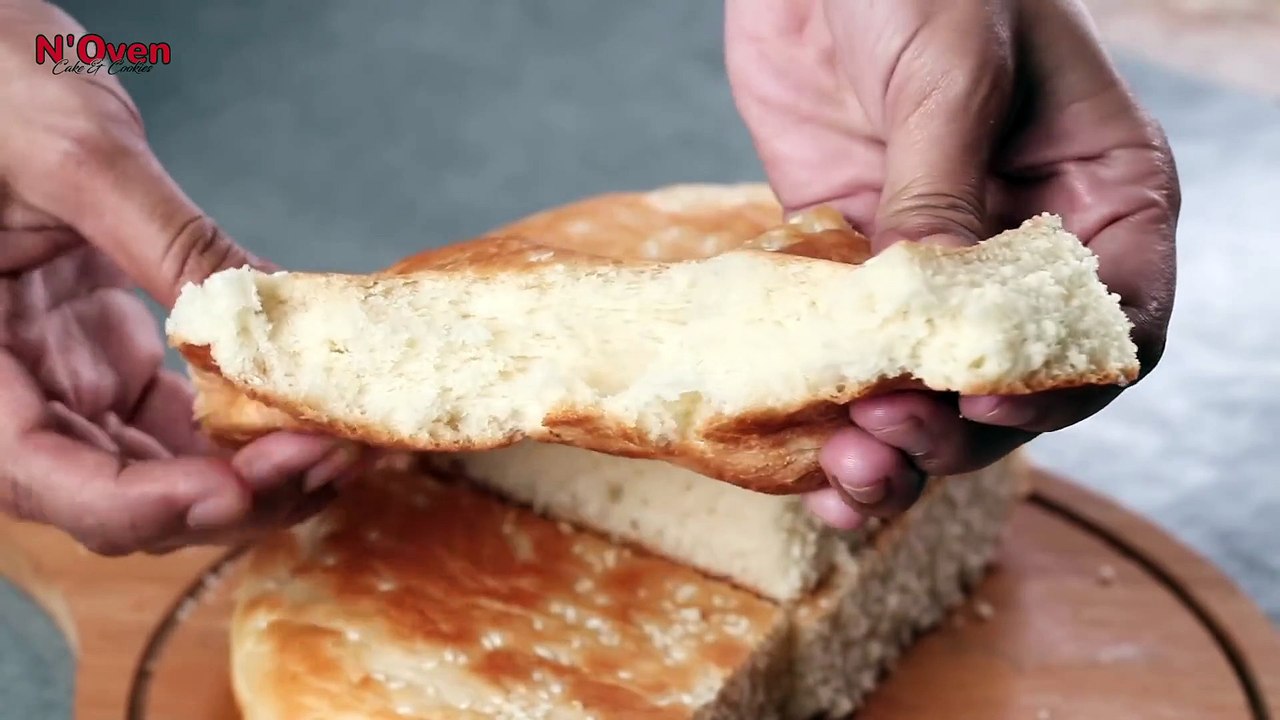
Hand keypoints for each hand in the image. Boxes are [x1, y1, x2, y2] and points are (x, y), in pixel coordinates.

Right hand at [0, 1, 363, 554]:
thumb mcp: (74, 154)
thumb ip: (169, 241)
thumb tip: (267, 316)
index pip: (40, 471)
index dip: (144, 500)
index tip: (239, 486)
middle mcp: (11, 390)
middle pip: (114, 494)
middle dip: (227, 494)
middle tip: (325, 454)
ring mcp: (63, 382)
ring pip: (157, 472)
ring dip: (252, 474)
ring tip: (338, 441)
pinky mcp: (107, 363)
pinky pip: (178, 423)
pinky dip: (246, 430)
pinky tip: (310, 412)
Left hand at [726, 0, 1178, 526]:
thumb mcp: (951, 68)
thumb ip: (942, 191)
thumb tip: (931, 312)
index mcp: (1099, 192)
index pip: (1110, 321)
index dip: (1058, 380)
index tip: (982, 397)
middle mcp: (1023, 242)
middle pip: (1015, 378)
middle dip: (957, 427)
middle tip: (887, 436)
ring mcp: (934, 260)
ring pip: (930, 386)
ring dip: (895, 445)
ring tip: (846, 475)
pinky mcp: (851, 261)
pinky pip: (852, 353)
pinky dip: (833, 411)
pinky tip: (809, 459)